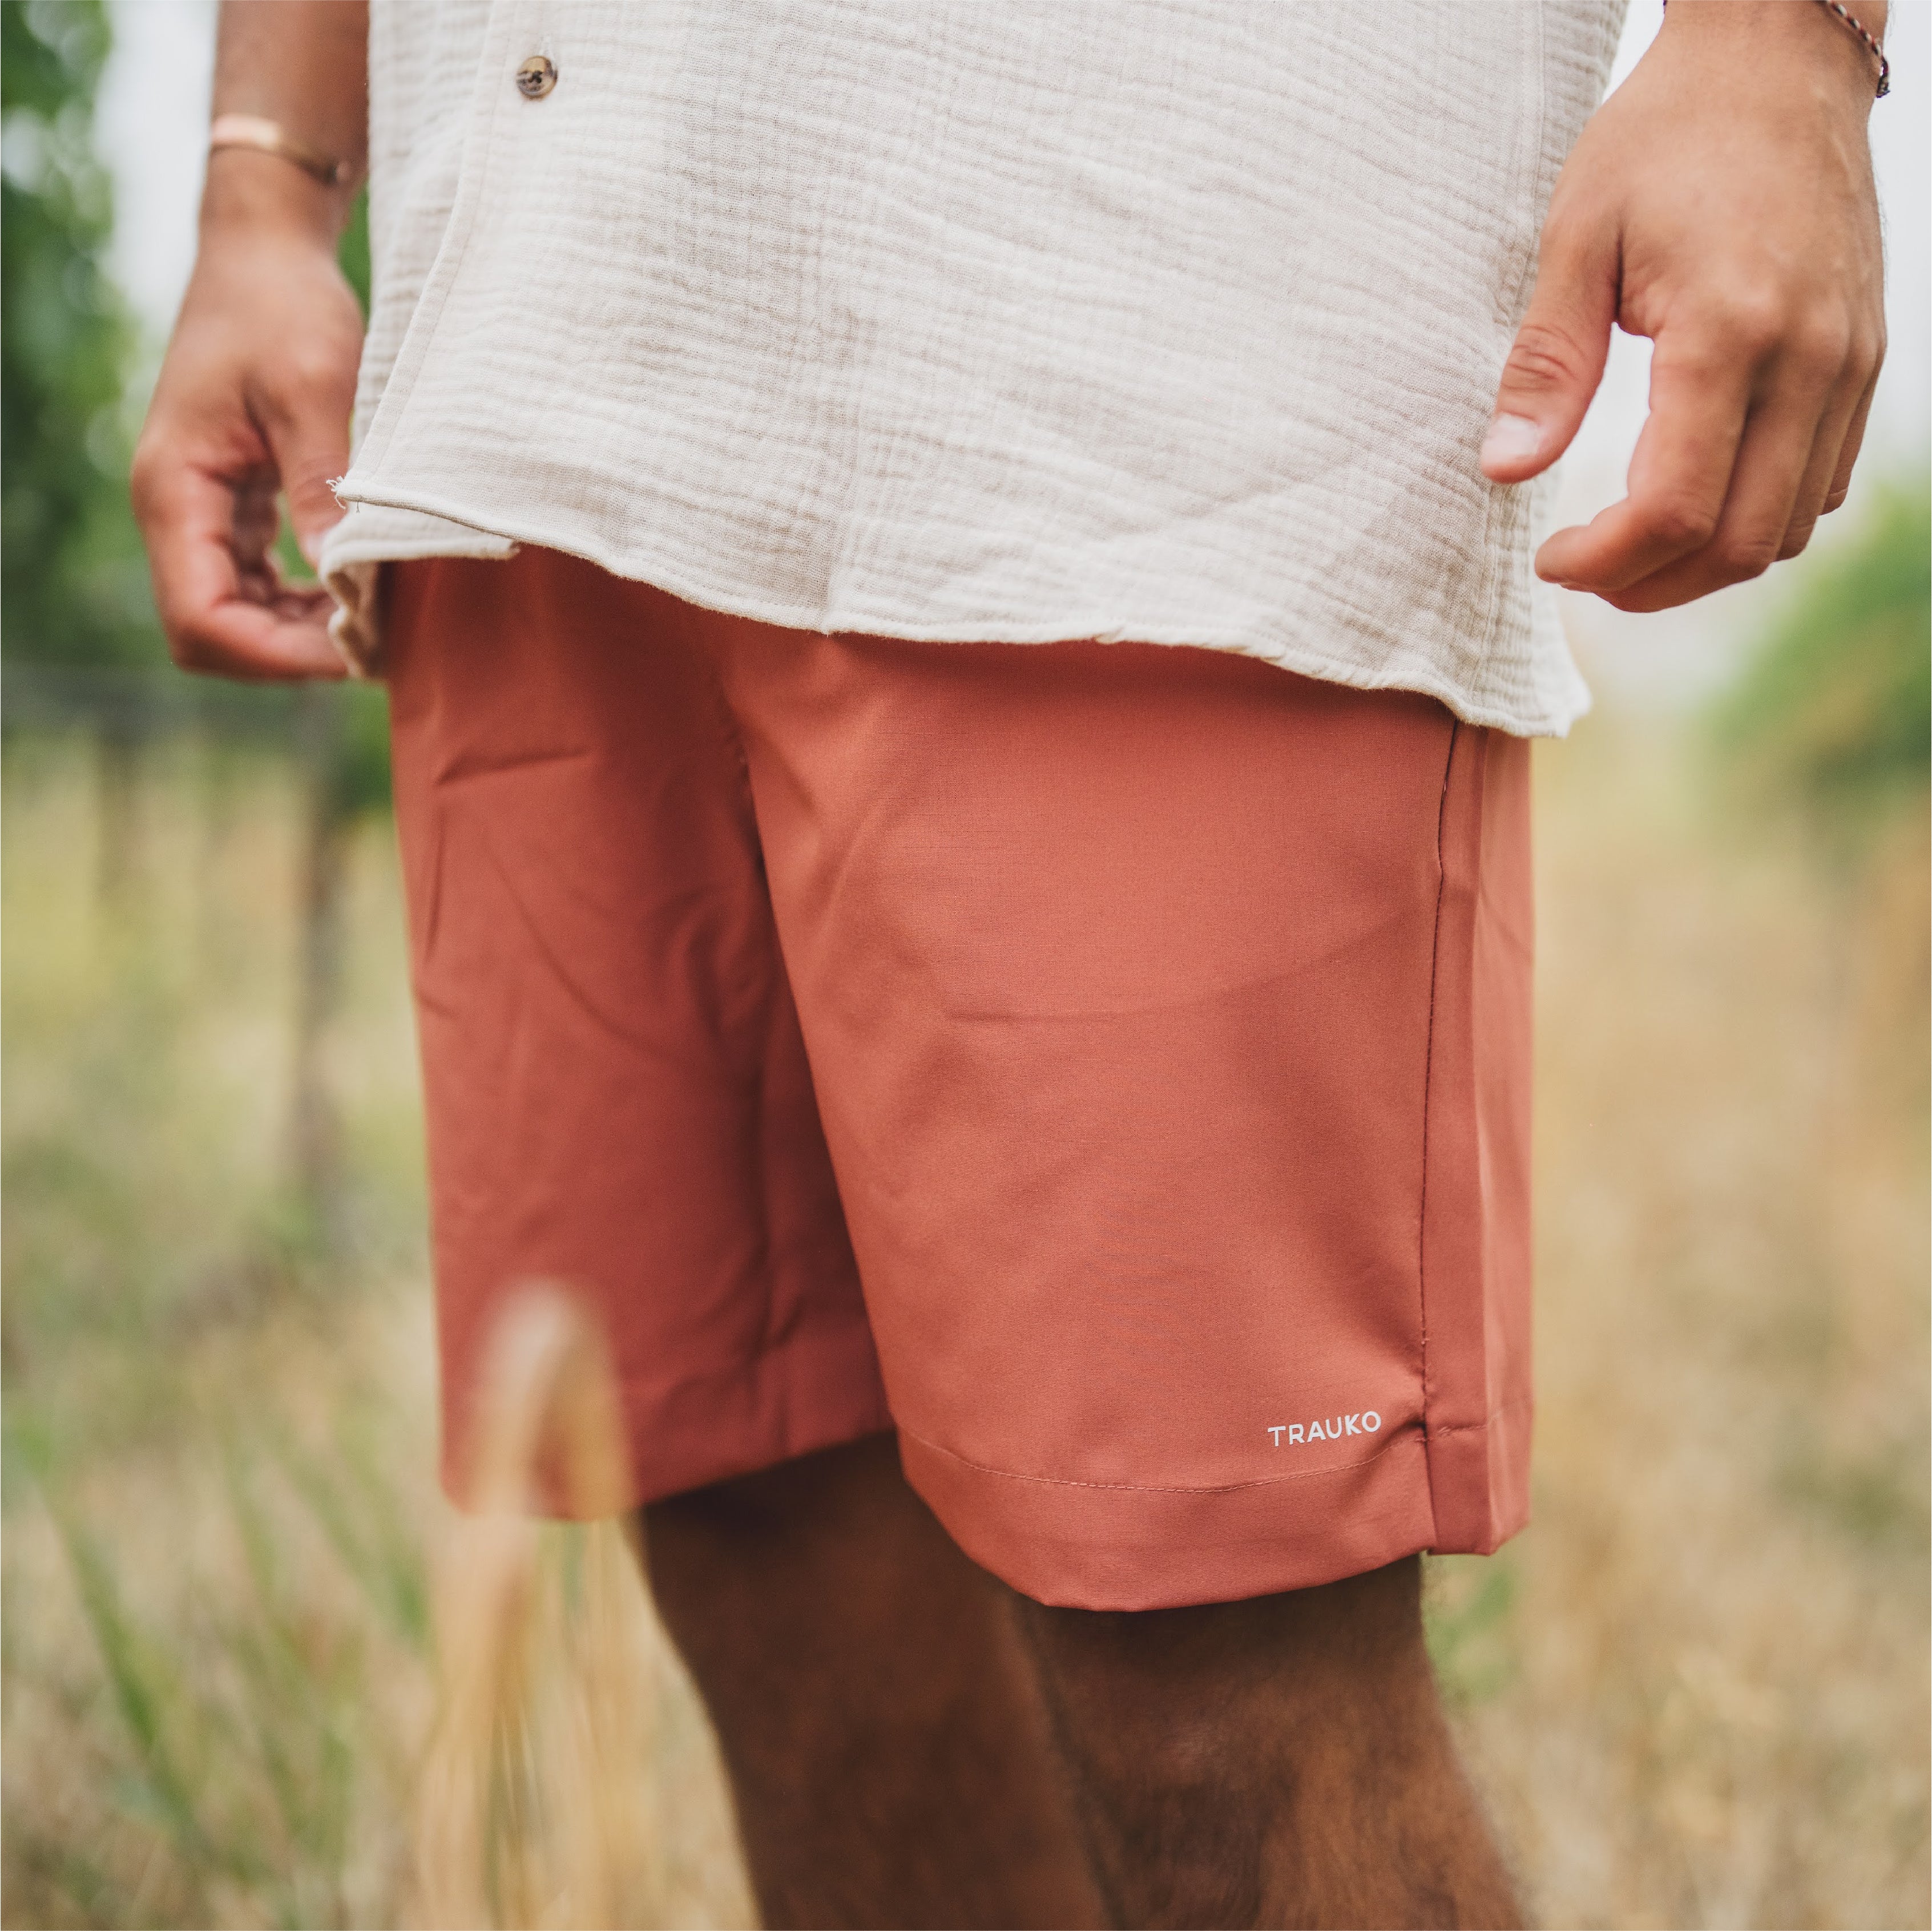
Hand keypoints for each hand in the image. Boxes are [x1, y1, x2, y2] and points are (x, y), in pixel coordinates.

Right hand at [131, 158, 363, 678]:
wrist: (269, 253)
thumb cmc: (285, 306)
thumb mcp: (311, 390)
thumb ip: (322, 484)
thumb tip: (344, 577)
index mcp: (175, 489)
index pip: (203, 619)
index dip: (277, 654)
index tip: (356, 645)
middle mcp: (175, 510)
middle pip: (213, 633)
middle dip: (290, 653)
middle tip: (376, 644)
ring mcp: (203, 512)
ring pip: (237, 616)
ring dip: (301, 633)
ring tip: (376, 622)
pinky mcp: (235, 507)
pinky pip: (259, 583)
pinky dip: (305, 602)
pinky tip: (358, 591)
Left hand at [1479, 0, 1886, 612]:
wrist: (1776, 61)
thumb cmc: (1665, 139)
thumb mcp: (1576, 239)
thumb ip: (1545, 365)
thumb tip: (1504, 468)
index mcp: (1731, 328)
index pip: (1675, 506)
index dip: (1606, 560)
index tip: (1550, 558)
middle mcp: (1810, 357)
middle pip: (1741, 541)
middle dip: (1653, 583)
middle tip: (1583, 573)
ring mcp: (1850, 361)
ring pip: (1790, 528)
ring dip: (1705, 565)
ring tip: (1629, 553)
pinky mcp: (1865, 359)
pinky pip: (1821, 484)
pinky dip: (1756, 521)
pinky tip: (1692, 507)